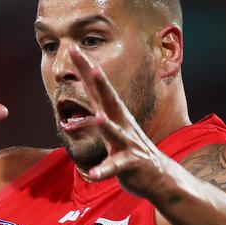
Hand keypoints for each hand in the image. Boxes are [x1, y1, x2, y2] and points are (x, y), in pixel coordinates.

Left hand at [68, 47, 171, 197]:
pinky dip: (104, 170)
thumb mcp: (110, 131)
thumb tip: (68, 118)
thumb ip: (92, 119)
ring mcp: (127, 143)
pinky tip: (93, 174)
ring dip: (108, 126)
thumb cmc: (128, 151)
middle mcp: (122, 124)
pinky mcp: (129, 164)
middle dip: (100, 84)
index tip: (72, 49)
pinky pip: (115, 168)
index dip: (86, 68)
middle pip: (109, 100)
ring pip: (116, 134)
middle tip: (91, 66)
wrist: (157, 176)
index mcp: (114, 114)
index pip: (97, 88)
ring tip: (99, 118)